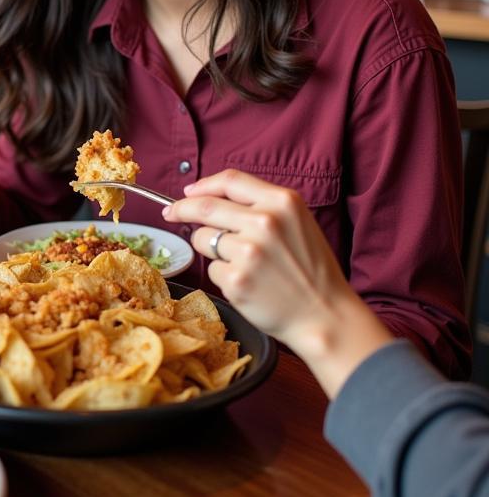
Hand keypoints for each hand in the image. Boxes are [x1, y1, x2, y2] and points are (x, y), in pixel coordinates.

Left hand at [162, 169, 391, 398]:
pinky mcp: (236, 279)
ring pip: (203, 239)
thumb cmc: (311, 270)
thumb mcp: (297, 223)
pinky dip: (222, 275)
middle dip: (181, 209)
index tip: (186, 192)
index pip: (229, 180)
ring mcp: (249, 251)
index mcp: (283, 202)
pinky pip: (211, 269)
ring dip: (210, 249)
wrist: (325, 315)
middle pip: (205, 206)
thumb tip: (209, 197)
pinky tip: (247, 284)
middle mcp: (265, 222)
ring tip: (239, 263)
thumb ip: (259, 206)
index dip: (203, 185)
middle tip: (170, 213)